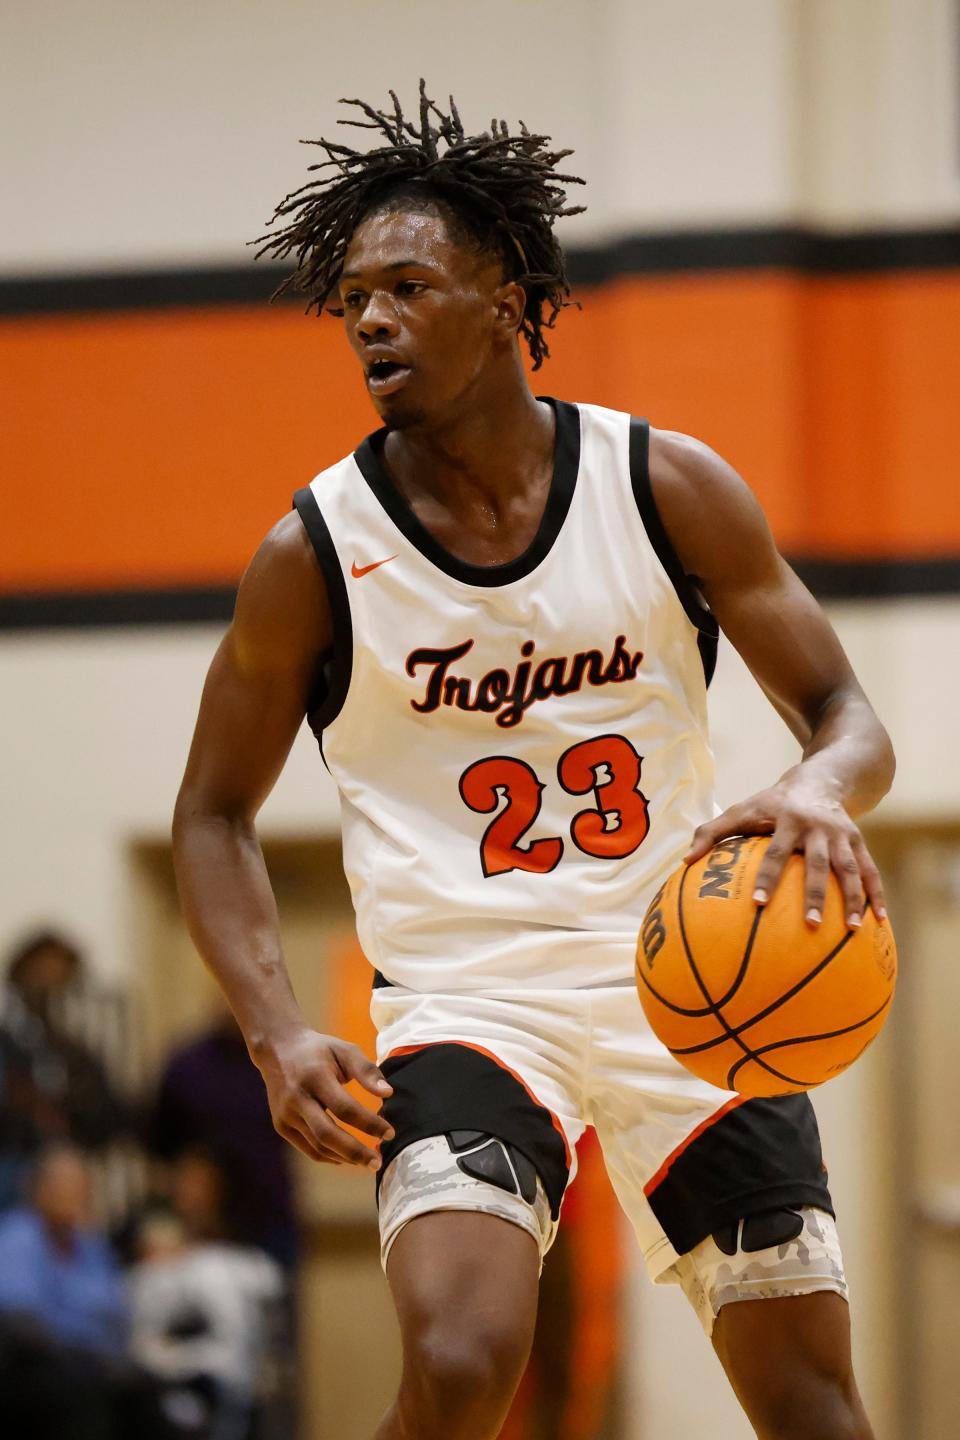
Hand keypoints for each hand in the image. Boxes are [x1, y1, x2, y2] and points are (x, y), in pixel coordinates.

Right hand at [256, 1027, 393, 1168]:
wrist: (277, 1049)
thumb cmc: (319, 1050)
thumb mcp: (344, 1050)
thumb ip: (366, 1070)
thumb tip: (388, 1093)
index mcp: (315, 1076)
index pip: (345, 1108)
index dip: (368, 1123)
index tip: (390, 1133)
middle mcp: (297, 1098)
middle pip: (327, 1134)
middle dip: (355, 1151)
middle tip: (378, 1162)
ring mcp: (286, 1114)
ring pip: (317, 1145)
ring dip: (344, 1157)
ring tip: (367, 1162)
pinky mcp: (281, 1126)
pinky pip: (307, 1148)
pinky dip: (328, 1156)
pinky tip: (346, 1158)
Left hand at [684, 778, 886, 928]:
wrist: (821, 779)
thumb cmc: (771, 803)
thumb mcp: (742, 809)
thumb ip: (712, 832)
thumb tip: (684, 862)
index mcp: (788, 821)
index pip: (776, 853)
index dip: (767, 877)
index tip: (757, 903)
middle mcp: (818, 828)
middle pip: (818, 865)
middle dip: (814, 895)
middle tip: (809, 925)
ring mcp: (842, 836)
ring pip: (849, 870)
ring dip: (853, 899)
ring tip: (851, 930)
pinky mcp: (860, 842)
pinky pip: (871, 871)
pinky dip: (876, 895)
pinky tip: (879, 921)